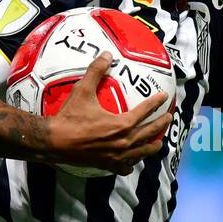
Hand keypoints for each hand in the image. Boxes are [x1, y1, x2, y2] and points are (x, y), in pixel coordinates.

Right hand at [44, 53, 172, 174]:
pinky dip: (131, 163)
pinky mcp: (108, 165)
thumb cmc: (70, 116)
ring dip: (152, 146)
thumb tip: (106, 54)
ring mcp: (117, 156)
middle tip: (168, 118)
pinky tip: (132, 160)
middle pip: (149, 133)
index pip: (145, 111)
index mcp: (122, 124)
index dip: (156, 103)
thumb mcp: (83, 91)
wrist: (54, 142)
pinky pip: (125, 167)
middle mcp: (124, 142)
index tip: (164, 98)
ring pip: (142, 152)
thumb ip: (96, 71)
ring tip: (158, 142)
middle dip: (161, 124)